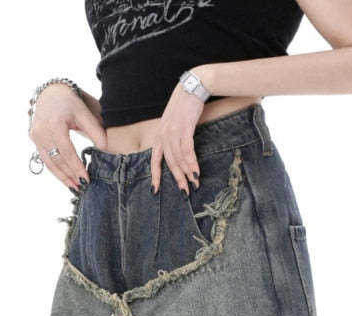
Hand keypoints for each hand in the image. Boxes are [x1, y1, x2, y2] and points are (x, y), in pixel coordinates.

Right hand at [29, 84, 107, 189]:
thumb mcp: (85, 113)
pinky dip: (55, 170)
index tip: (86, 180)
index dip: (77, 168)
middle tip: (82, 188)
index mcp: (55, 124)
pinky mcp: (34, 138)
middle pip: (58, 160)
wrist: (50, 92)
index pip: (67, 152)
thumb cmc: (70, 102)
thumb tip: (105, 150)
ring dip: (62, 177)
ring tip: (74, 187)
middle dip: (70, 176)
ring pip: (49, 163)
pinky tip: (65, 178)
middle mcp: (42, 131)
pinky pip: (45, 158)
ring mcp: (36, 136)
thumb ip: (95, 131)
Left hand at [149, 80, 205, 195]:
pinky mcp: (184, 128)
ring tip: (195, 183)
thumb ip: (172, 138)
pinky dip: (192, 163)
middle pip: (169, 163)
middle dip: (178, 179)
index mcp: (159, 135)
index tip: (155, 191)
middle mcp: (163, 135)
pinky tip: (196, 172)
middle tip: (185, 193)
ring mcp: (173, 131)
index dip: (155, 177)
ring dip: (187, 173)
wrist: (192, 87)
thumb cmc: (184, 106)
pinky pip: (187, 151)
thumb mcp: (174, 123)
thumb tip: (178, 156)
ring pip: (179, 159)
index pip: (154, 160)